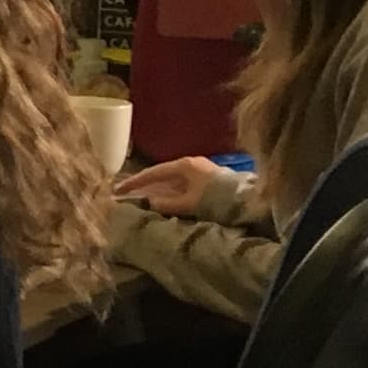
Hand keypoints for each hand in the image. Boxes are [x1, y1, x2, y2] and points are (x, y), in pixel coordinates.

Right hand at [115, 156, 239, 217]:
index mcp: (184, 165)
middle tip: (127, 196)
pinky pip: (182, 185)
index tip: (118, 190)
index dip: (134, 182)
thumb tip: (148, 203)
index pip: (152, 172)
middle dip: (144, 186)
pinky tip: (166, 201)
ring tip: (143, 201)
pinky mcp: (208, 179)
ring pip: (172, 181)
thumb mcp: (189, 203)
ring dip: (158, 190)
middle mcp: (191, 164)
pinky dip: (171, 192)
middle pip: (161, 175)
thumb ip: (166, 203)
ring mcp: (201, 171)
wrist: (250, 200)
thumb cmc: (218, 198)